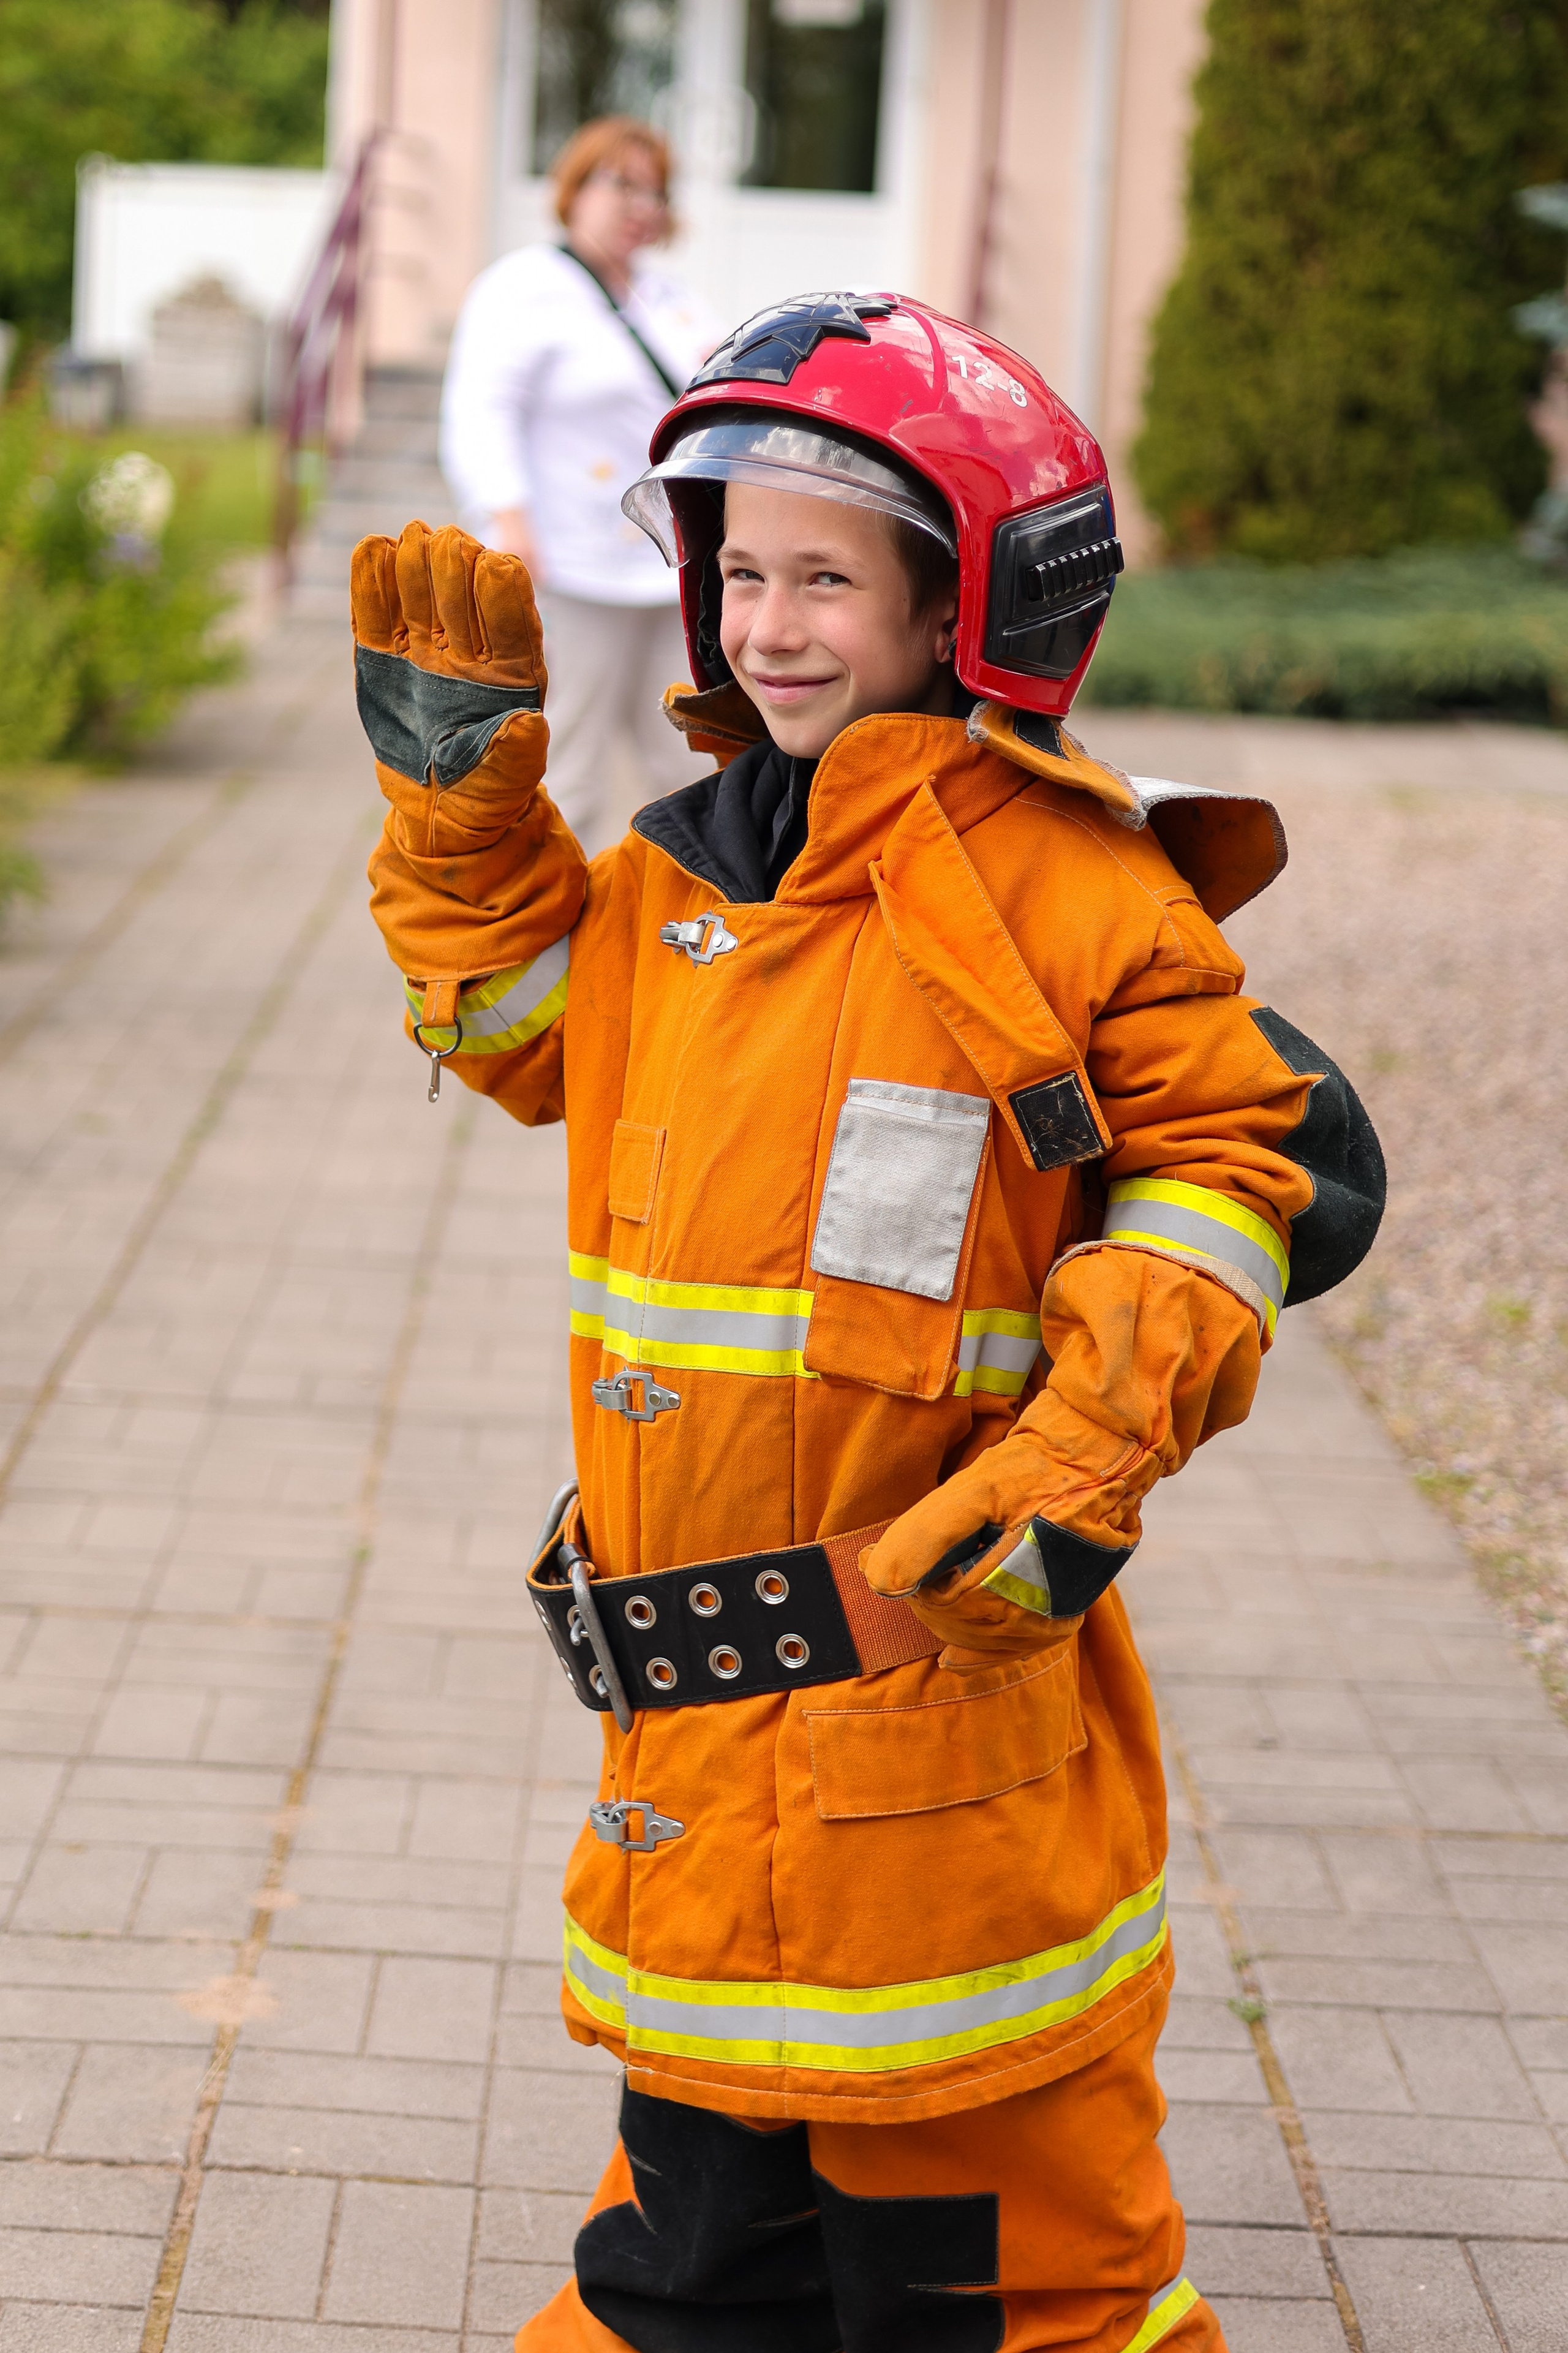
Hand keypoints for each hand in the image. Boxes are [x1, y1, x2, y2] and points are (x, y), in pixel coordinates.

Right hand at [352, 521, 548, 838]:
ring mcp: (424, 645)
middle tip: (446, 542)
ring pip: (419, 591)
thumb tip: (528, 723)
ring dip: (416, 561)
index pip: (510, 616)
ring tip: (412, 537)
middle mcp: (469, 647)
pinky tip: (374, 548)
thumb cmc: (487, 786)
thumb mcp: (509, 774)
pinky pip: (374, 611)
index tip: (494, 564)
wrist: (439, 803)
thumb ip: (517, 749)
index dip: (502, 589)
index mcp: (511, 667)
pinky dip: (371, 580)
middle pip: (463, 591)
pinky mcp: (382, 652)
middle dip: (456, 563)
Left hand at [859, 1394, 1159, 1664]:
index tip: (873, 1554)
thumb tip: (880, 1581)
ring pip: (982, 1640)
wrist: (1100, 1455)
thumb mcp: (977, 1488)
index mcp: (1015, 1581)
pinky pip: (1016, 1650)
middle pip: (959, 1625)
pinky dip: (981, 1654)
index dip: (907, 1581)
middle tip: (892, 1561)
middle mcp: (1040, 1612)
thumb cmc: (1038, 1466)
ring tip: (921, 1585)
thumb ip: (927, 1534)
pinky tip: (953, 1660)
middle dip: (923, 1595)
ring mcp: (1055, 1618)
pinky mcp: (1065, 1614)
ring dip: (946, 1617)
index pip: (942, 1604)